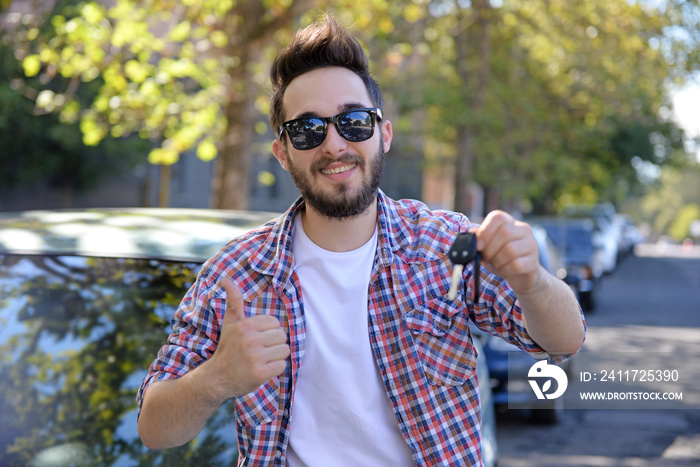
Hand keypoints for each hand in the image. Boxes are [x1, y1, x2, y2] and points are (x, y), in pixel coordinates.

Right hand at [208, 278, 289, 397]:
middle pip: (282, 336)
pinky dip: (275, 369)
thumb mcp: (229, 323)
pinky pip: (282, 366)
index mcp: (245, 325)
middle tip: (259, 351)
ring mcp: (255, 357)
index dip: (268, 332)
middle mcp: (249, 340)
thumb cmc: (227, 348)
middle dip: (274, 344)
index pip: (275, 323)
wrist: (217, 378)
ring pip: (285, 351)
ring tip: (261, 360)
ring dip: (276, 357)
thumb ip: (233, 301)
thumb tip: (225, 279)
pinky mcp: (260, 373)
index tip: (256, 339)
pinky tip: (262, 369)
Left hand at [474, 210, 543, 294]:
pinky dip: (505, 269)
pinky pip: (517, 264)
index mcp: (509, 222)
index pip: (497, 217)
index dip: (485, 231)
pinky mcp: (534, 262)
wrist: (520, 275)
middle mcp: (523, 229)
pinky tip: (505, 270)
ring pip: (511, 249)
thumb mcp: (487, 247)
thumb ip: (478, 240)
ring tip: (495, 264)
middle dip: (490, 249)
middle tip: (486, 258)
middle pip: (505, 233)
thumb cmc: (500, 258)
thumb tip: (470, 235)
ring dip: (497, 261)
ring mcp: (532, 245)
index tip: (478, 246)